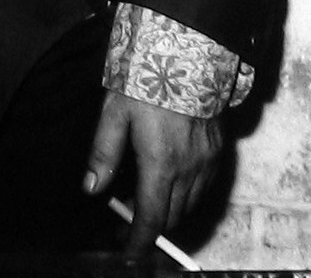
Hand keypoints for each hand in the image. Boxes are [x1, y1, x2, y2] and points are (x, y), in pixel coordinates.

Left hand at [84, 89, 222, 255]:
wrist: (188, 56)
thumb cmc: (145, 82)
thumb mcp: (113, 113)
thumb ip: (103, 153)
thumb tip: (90, 188)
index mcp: (160, 163)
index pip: (151, 217)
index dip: (139, 240)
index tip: (130, 253)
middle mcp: (189, 169)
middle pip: (172, 216)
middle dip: (150, 225)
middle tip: (126, 218)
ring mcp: (208, 162)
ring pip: (190, 204)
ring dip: (169, 210)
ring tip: (142, 197)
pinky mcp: (219, 151)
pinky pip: (205, 187)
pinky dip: (187, 194)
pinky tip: (169, 181)